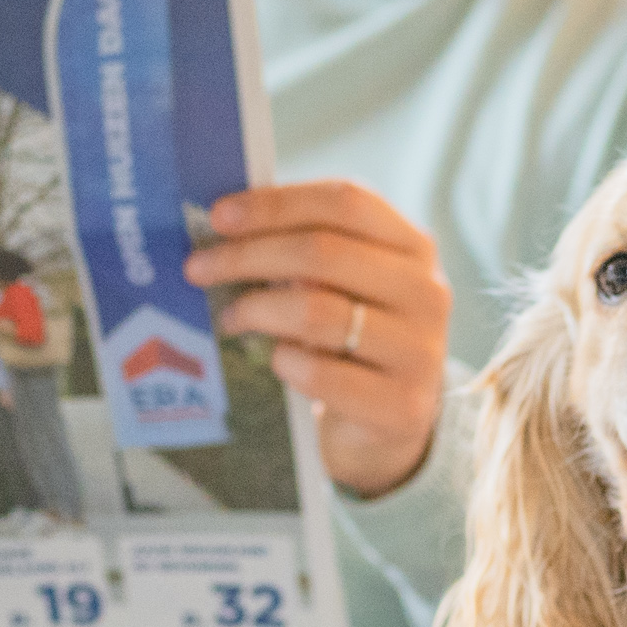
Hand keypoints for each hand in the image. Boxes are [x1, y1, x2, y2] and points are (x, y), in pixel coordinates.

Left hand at [185, 179, 450, 498]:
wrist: (392, 423)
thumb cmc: (354, 340)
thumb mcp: (346, 286)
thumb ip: (307, 252)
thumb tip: (229, 225)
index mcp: (413, 247)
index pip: (346, 202)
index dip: (276, 204)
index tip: (219, 216)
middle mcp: (427, 292)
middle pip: (324, 253)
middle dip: (247, 256)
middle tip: (199, 268)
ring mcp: (420, 350)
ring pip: (318, 312)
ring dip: (257, 310)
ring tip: (230, 317)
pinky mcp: (402, 405)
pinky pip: (321, 374)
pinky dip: (284, 362)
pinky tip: (275, 360)